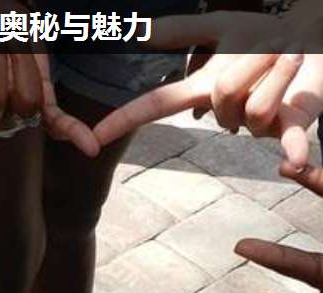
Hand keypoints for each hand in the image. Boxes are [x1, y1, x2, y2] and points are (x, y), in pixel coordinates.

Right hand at [93, 13, 322, 169]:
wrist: (314, 41)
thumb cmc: (266, 36)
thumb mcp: (221, 27)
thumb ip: (179, 31)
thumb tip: (137, 31)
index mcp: (202, 91)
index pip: (154, 106)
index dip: (122, 120)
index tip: (93, 139)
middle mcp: (224, 114)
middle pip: (224, 96)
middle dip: (254, 63)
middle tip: (274, 48)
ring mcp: (257, 125)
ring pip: (257, 107)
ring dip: (281, 71)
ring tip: (292, 61)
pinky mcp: (291, 127)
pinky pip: (287, 141)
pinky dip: (291, 151)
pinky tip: (292, 163)